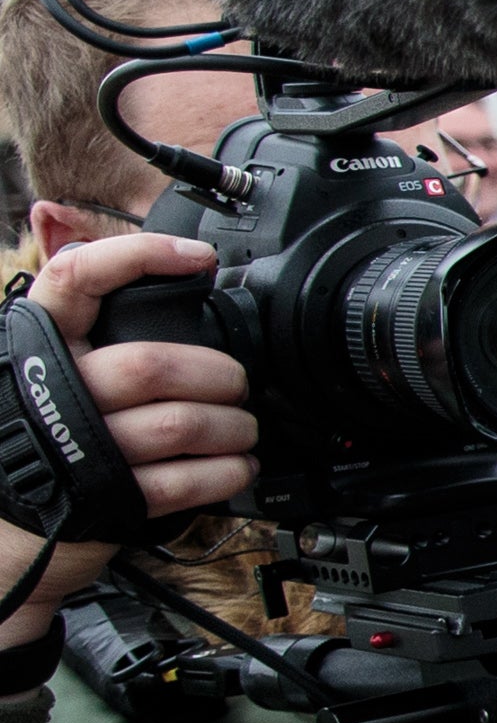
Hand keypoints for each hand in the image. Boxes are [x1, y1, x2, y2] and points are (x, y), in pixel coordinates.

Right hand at [0, 235, 255, 650]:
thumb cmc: (28, 430)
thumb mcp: (32, 359)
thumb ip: (66, 302)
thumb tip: (67, 224)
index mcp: (36, 343)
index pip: (76, 276)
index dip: (140, 257)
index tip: (198, 258)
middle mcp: (54, 388)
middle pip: (155, 364)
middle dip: (217, 375)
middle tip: (234, 384)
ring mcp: (80, 446)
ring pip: (181, 424)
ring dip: (232, 427)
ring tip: (242, 428)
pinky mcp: (106, 498)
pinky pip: (185, 481)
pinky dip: (227, 472)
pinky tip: (237, 467)